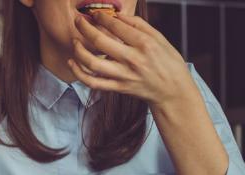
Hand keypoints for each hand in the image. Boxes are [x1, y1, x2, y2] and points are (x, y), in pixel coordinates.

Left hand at [70, 13, 197, 108]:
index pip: (117, 26)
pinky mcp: (118, 88)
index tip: (95, 14)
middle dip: (85, 28)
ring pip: (92, 63)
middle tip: (78, 21)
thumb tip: (118, 16)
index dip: (102, 17)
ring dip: (79, 50)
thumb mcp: (160, 38)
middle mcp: (132, 59)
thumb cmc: (167, 62)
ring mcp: (123, 75)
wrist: (172, 91)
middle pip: (100, 41)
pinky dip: (79, 72)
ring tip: (75, 41)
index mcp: (145, 44)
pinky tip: (72, 62)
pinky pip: (93, 82)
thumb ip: (139, 25)